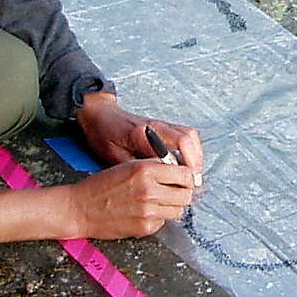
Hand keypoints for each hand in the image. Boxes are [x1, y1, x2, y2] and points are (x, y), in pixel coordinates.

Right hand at [65, 161, 198, 239]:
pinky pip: (164, 222)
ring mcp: (148, 211)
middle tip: (172, 192)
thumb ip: (155, 166)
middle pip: (186, 194)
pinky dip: (158, 218)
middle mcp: (149, 190)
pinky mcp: (145, 227)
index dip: (186, 177)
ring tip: (156, 202)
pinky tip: (144, 212)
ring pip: (179, 210)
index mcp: (146, 170)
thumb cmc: (101, 186)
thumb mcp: (128, 166)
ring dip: (171, 206)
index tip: (184, 179)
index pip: (186, 174)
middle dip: (182, 192)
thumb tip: (179, 171)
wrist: (80, 208)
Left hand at [77, 91, 206, 183]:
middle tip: (194, 180)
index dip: (185, 165)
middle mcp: (156, 126)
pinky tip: (188, 163)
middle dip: (196, 161)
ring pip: (190, 135)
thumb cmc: (103, 133)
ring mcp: (162, 124)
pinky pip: (186, 135)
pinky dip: (191, 150)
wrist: (100, 114)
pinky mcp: (163, 127)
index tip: (187, 181)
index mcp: (142, 133)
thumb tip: (155, 179)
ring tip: (193, 174)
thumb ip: (134, 166)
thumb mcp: (112, 155)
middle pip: (188, 138)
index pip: (174, 146)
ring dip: (196, 155)